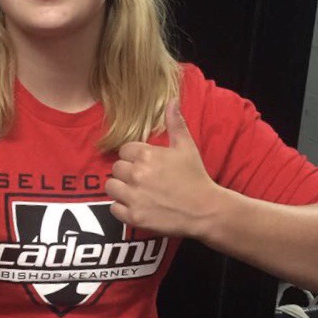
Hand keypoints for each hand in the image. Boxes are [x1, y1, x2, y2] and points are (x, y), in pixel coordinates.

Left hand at [105, 100, 221, 238]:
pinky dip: (122, 208)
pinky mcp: (134, 217)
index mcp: (147, 155)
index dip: (134, 157)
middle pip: (116, 168)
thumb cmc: (195, 176)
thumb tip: (172, 100)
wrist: (205, 210)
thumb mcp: (186, 146)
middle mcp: (137, 175)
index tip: (146, 164)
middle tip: (143, 179)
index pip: (124, 151)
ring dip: (121, 189)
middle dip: (127, 173)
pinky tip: (137, 205)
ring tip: (136, 191)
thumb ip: (175, 123)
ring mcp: (134, 197)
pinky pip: (114, 208)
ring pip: (111, 187)